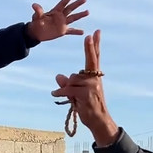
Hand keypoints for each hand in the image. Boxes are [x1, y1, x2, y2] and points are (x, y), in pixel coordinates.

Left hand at [27, 0, 87, 41]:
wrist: (37, 33)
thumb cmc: (36, 23)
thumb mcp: (37, 17)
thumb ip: (38, 11)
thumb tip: (34, 5)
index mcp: (55, 11)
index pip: (63, 3)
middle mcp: (60, 16)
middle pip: (70, 8)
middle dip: (77, 4)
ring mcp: (62, 23)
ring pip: (73, 18)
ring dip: (80, 15)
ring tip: (87, 12)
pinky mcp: (62, 31)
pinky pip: (71, 31)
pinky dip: (76, 31)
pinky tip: (83, 32)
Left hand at [51, 30, 119, 144]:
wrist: (97, 120)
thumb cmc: (87, 106)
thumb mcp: (76, 93)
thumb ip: (68, 83)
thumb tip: (58, 76)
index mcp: (94, 76)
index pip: (95, 57)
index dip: (95, 45)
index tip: (96, 32)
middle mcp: (95, 79)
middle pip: (90, 60)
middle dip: (90, 48)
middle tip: (89, 36)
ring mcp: (92, 86)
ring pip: (72, 79)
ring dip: (66, 88)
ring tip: (70, 97)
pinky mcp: (86, 94)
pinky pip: (68, 89)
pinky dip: (60, 92)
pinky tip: (55, 94)